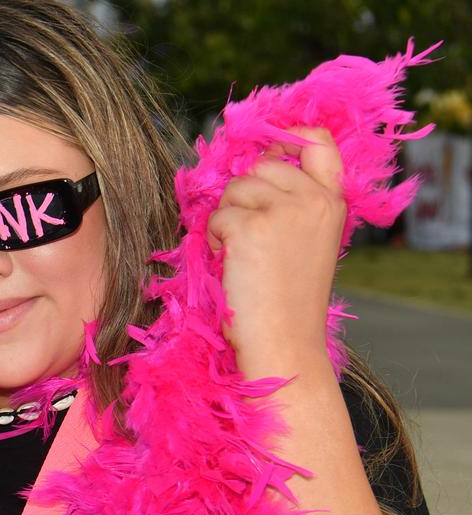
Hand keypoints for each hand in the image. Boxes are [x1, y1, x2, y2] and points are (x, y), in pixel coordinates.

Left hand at [206, 127, 346, 378]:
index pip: (318, 142)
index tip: (267, 154)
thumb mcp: (307, 241)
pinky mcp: (251, 227)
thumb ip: (291, 203)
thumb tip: (253, 165)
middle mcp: (314, 200)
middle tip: (250, 238)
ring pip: (234, 188)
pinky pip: (215, 216)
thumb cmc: (287, 300)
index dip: (287, 139)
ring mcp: (284, 211)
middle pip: (260, 166)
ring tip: (244, 256)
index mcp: (333, 202)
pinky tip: (233, 266)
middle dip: (244, 195)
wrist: (284, 343)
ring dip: (227, 219)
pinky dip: (214, 240)